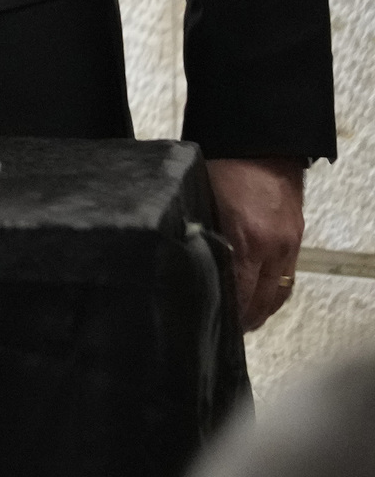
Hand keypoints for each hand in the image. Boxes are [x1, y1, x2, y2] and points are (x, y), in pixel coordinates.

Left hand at [206, 156, 304, 330]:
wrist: (263, 144)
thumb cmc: (222, 168)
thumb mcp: (200, 201)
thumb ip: (197, 233)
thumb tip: (181, 260)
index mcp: (245, 238)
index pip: (237, 291)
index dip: (224, 313)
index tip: (207, 326)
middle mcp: (272, 247)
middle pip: (260, 300)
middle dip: (242, 320)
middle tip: (220, 332)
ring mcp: (287, 244)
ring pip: (277, 294)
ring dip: (260, 312)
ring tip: (240, 324)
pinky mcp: (296, 238)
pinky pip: (287, 278)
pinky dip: (273, 295)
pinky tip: (259, 303)